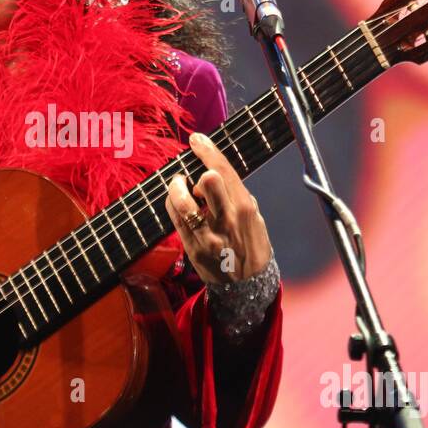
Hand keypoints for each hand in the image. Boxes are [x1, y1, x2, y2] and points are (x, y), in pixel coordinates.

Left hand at [164, 132, 272, 285]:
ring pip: (182, 201)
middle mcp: (226, 220)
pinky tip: (177, 201)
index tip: (197, 139)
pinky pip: (174, 218)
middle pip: (207, 182)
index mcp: (245, 209)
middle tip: (190, 171)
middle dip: (195, 169)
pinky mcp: (192, 248)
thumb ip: (236, 196)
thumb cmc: (252, 247)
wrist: (247, 287)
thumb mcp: (255, 218)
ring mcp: (207, 236)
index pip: (224, 172)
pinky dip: (172, 203)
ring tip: (179, 185)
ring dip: (177, 187)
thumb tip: (214, 175)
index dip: (208, 151)